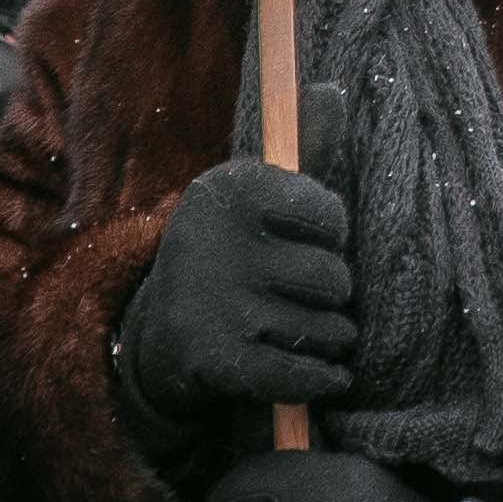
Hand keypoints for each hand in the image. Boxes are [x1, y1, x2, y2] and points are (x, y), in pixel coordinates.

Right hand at [118, 160, 358, 432]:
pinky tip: (332, 377)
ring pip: (325, 330)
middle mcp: (218, 241)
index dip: (333, 239)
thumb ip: (303, 171)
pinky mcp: (215, 358)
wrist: (160, 334)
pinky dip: (322, 379)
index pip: (330, 217)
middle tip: (316, 297)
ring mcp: (215, 303)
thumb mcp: (252, 201)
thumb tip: (342, 122)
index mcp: (230, 190)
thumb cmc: (230, 258)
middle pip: (333, 277)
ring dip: (331, 339)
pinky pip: (298, 375)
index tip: (315, 244)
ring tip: (313, 332)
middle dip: (334, 294)